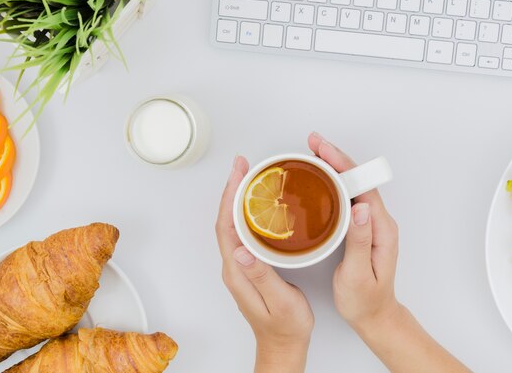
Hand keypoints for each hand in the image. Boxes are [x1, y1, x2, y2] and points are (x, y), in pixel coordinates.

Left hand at [216, 156, 313, 372]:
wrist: (284, 345)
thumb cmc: (285, 327)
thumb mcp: (279, 301)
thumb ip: (261, 275)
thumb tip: (242, 249)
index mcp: (238, 271)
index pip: (227, 226)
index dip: (230, 196)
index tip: (238, 173)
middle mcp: (235, 266)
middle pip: (226, 219)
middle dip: (232, 189)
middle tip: (243, 166)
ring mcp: (241, 265)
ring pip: (234, 224)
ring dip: (238, 198)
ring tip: (249, 177)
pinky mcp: (250, 265)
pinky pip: (244, 232)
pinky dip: (248, 212)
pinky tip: (258, 205)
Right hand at [308, 132, 399, 331]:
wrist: (374, 316)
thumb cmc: (365, 301)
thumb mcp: (358, 275)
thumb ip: (360, 241)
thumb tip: (360, 208)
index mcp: (381, 229)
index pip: (362, 186)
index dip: (343, 164)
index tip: (324, 150)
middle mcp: (379, 221)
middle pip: (357, 179)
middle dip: (335, 157)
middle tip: (312, 143)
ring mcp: (371, 223)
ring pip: (352, 185)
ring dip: (333, 167)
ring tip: (312, 153)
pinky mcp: (361, 228)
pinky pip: (347, 197)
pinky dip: (332, 182)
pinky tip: (319, 179)